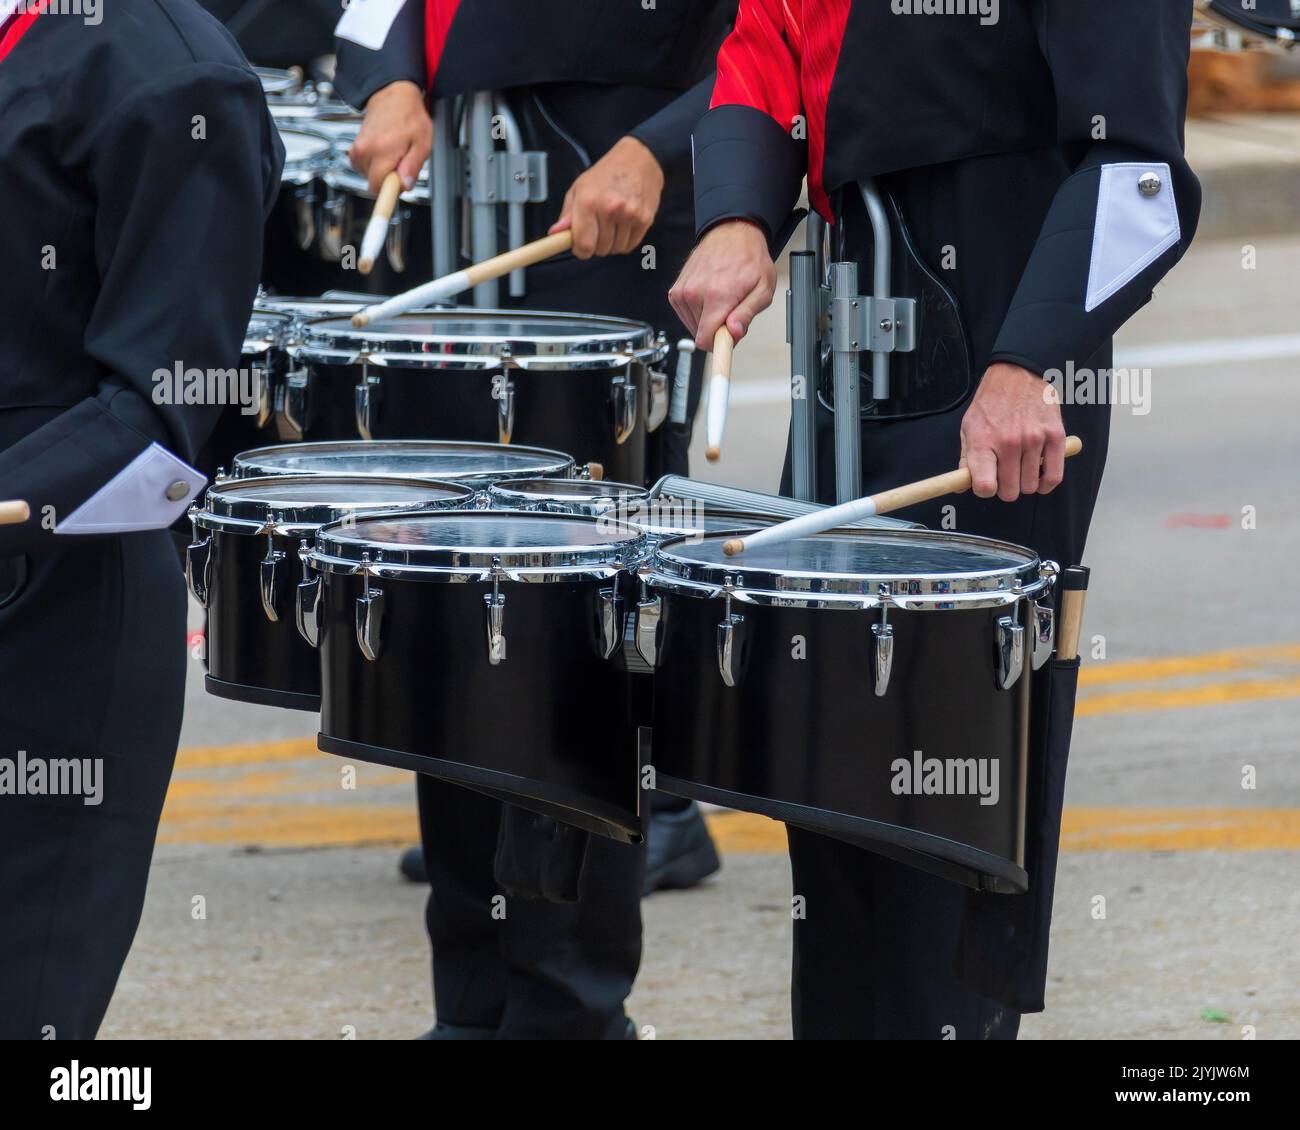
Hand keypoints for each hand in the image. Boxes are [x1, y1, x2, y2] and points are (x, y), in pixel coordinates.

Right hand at [349, 80, 432, 193]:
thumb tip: (404, 185)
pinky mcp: (354, 151)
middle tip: (402, 164)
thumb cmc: (409, 117)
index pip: (378, 188)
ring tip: (394, 154)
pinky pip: (365, 170)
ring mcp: (357, 151)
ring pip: (370, 178)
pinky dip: (376, 166)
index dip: (391, 191)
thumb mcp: (422, 143)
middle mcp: (365, 151)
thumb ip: (413, 166)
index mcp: (381, 151)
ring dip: (383, 172)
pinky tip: (385, 153)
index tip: (394, 192)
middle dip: (390, 180)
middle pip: (375, 185)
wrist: (392, 97)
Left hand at [549, 136, 663, 258]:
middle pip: (600, 249)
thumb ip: (567, 214)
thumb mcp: (579, 188)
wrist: (638, 160)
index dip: (580, 250)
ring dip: (612, 243)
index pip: (583, 245)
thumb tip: (555, 234)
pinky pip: (630, 246)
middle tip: (598, 228)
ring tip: (612, 224)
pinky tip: (623, 225)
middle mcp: (610, 208)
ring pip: (616, 249)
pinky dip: (625, 241)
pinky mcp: (645, 219)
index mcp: (589, 201)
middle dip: (596, 244)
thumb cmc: (605, 174)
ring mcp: (629, 214)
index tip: (581, 246)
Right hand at [668, 220, 776, 349]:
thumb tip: (733, 333)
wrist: (732, 234)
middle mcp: (695, 293)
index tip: (726, 344)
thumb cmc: (749, 259)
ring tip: (721, 299)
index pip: (705, 340)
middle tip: (731, 310)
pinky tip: (709, 296)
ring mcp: (683, 292)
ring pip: (693, 326)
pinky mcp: (676, 291)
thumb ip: (747, 314)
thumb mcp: (763, 289)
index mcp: (717, 295)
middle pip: (701, 335)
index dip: (719, 345)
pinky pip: (685, 315)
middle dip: (717, 329)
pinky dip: (698, 312)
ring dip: (708, 320)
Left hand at [959, 363, 1067, 501]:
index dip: (985, 490)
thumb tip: (960, 486)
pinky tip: (1040, 477)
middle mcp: (1008, 443)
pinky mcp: (1055, 437)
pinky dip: (1046, 483)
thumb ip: (966, 459)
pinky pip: (1054, 477)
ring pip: (1031, 486)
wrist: (1019, 374)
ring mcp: (1034, 440)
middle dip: (1006, 489)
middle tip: (1005, 476)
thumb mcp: (969, 427)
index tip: (987, 484)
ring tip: (1021, 469)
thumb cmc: (991, 403)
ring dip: (1026, 483)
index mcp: (983, 442)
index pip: (985, 486)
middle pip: (1010, 492)